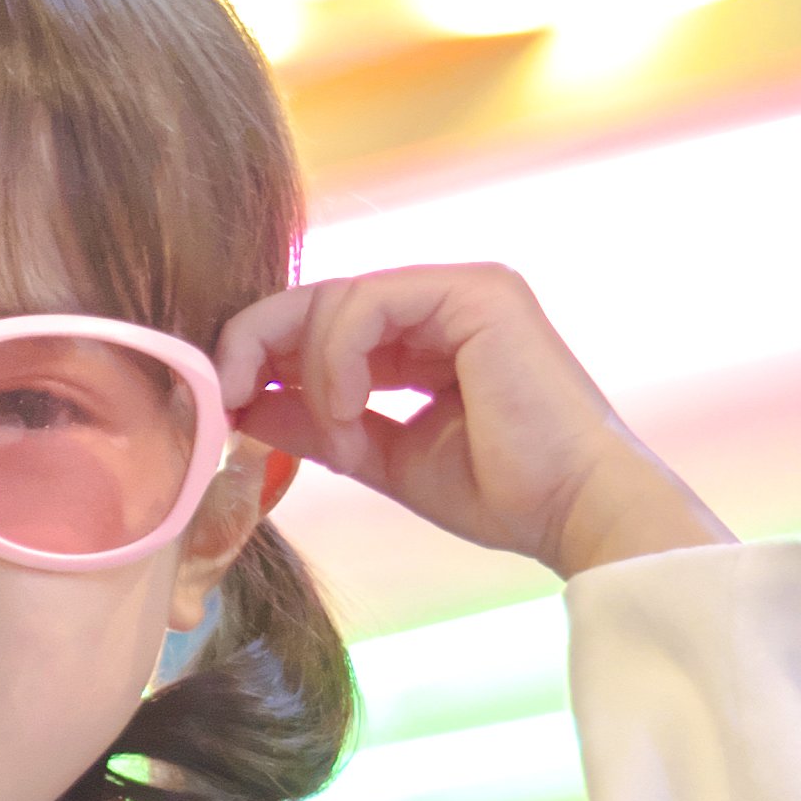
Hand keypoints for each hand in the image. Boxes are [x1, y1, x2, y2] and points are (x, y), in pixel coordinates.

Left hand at [214, 261, 727, 581]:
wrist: (573, 512)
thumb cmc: (499, 493)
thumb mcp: (380, 455)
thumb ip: (316, 422)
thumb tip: (245, 403)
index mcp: (429, 334)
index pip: (322, 322)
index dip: (264, 353)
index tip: (226, 401)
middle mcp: (446, 300)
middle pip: (318, 297)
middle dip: (258, 344)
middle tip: (227, 394)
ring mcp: (464, 288)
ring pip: (333, 297)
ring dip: (307, 368)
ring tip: (332, 427)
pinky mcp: (477, 292)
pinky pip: (365, 303)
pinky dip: (337, 357)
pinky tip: (348, 407)